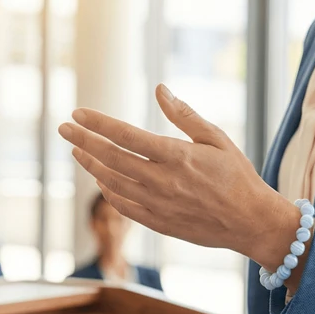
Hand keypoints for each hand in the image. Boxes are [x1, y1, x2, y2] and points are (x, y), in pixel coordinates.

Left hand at [59, 85, 299, 269]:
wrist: (251, 222)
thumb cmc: (237, 175)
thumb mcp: (216, 138)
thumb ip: (184, 115)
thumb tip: (160, 90)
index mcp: (176, 156)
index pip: (125, 135)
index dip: (97, 123)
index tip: (77, 113)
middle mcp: (162, 181)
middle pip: (110, 158)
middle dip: (83, 141)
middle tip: (63, 129)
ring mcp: (158, 205)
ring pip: (112, 183)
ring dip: (91, 166)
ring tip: (77, 152)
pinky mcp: (159, 223)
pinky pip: (124, 207)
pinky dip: (108, 192)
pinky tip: (101, 180)